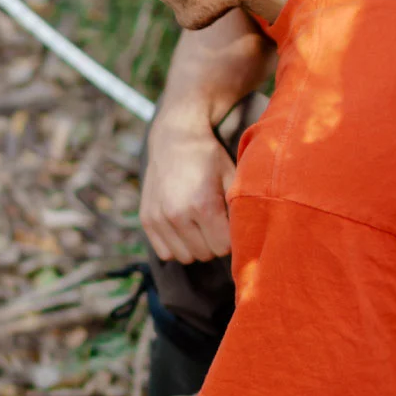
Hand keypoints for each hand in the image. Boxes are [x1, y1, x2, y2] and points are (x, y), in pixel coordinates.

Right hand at [141, 113, 236, 263]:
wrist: (175, 138)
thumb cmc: (209, 157)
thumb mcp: (233, 177)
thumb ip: (241, 209)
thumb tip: (249, 239)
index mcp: (203, 205)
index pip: (223, 248)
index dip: (231, 239)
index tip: (231, 224)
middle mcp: (177, 215)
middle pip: (205, 254)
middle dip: (214, 242)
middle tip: (216, 223)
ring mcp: (158, 218)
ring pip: (185, 257)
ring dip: (196, 246)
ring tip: (199, 226)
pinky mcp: (146, 220)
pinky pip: (165, 253)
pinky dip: (176, 246)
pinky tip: (183, 229)